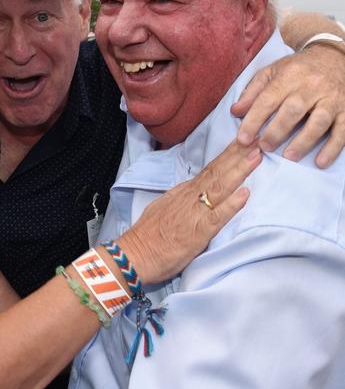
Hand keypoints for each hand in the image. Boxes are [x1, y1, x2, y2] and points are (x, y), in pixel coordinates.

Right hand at [118, 141, 260, 283]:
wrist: (134, 254)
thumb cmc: (148, 236)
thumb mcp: (164, 208)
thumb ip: (181, 199)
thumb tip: (193, 192)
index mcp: (183, 193)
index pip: (210, 170)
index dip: (228, 156)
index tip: (244, 142)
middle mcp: (190, 198)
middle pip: (217, 172)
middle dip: (238, 155)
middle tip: (257, 138)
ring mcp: (194, 213)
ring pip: (220, 188)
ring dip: (239, 171)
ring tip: (256, 156)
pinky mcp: (197, 232)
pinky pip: (217, 216)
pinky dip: (232, 204)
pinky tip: (245, 194)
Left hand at [231, 45, 344, 167]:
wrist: (333, 57)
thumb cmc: (297, 69)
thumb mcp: (271, 72)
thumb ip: (252, 93)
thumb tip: (235, 112)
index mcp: (289, 76)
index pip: (268, 99)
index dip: (254, 120)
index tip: (243, 139)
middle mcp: (312, 86)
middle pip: (293, 110)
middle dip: (277, 131)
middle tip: (264, 148)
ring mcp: (332, 98)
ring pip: (319, 121)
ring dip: (303, 141)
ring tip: (288, 158)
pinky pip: (343, 130)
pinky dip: (333, 148)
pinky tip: (321, 162)